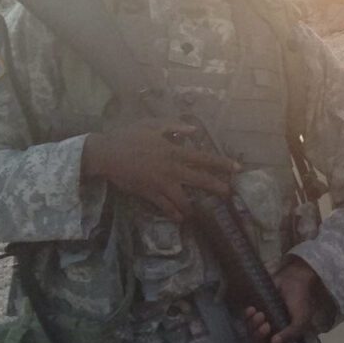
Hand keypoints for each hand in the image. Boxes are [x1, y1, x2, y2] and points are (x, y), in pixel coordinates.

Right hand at [81, 119, 238, 221]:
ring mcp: (160, 183)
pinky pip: (165, 207)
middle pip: (200, 180)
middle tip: (229, 193)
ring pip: (183, 199)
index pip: (204, 159)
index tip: (237, 169)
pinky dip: (174, 213)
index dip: (222, 164)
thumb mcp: (152, 124)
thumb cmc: (128, 136)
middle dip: (217, 188)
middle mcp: (171, 169)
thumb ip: (175, 126)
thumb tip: (194, 130)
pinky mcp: (148, 193)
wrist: (106, 153)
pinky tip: (181, 218)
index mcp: (174, 151)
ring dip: (194, 207)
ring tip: (202, 212)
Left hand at [244, 259, 321, 342]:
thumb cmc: (301, 300)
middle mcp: (275, 335)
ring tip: (260, 314)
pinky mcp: (256, 315)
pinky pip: (246, 322)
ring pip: (252, 335)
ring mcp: (264, 325)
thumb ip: (292, 332)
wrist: (293, 279)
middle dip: (260, 338)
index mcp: (287, 340)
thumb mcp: (302, 318)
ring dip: (254, 327)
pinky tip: (253, 309)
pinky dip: (248, 317)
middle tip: (266, 325)